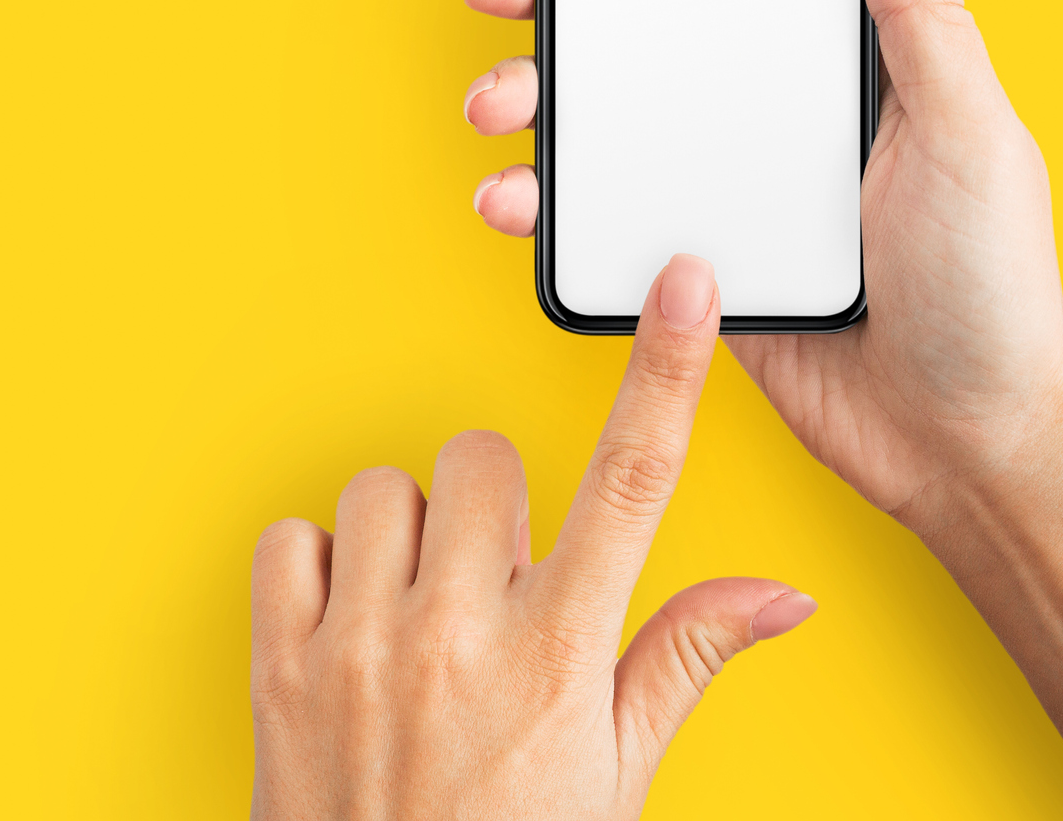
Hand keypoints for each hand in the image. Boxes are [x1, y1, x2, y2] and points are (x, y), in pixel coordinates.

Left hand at [250, 254, 818, 819]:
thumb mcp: (621, 774)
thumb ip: (687, 656)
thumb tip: (781, 596)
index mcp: (561, 654)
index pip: (632, 481)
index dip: (665, 370)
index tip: (685, 290)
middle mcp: (461, 636)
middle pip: (485, 461)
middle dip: (497, 508)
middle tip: (502, 585)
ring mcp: (364, 649)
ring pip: (388, 490)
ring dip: (411, 537)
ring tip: (425, 612)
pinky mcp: (281, 667)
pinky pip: (293, 539)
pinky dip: (321, 568)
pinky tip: (356, 619)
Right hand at [455, 0, 1062, 517]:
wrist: (967, 449)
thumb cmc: (997, 293)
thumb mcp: (971, 137)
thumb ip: (925, 20)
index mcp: (850, 72)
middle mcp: (783, 122)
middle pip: (653, 40)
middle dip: (563, 8)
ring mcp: (735, 198)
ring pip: (614, 130)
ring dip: (539, 105)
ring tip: (499, 106)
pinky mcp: (700, 274)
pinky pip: (610, 228)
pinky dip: (553, 210)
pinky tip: (516, 201)